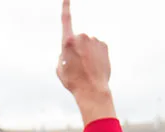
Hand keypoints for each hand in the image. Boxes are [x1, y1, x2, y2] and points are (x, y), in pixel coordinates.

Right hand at [56, 0, 114, 124]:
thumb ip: (62, 55)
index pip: (66, 19)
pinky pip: (97, 47)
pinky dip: (96, 54)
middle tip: (77, 65)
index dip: (65, 6)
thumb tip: (68, 51)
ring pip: (88, 43)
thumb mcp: (60, 68)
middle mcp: (82, 37)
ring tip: (87, 68)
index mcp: (67, 41)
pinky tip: (95, 66)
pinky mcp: (104, 45)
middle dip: (77, 48)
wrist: (92, 90)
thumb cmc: (73, 82)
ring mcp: (94, 40)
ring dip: (87, 52)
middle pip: (77, 39)